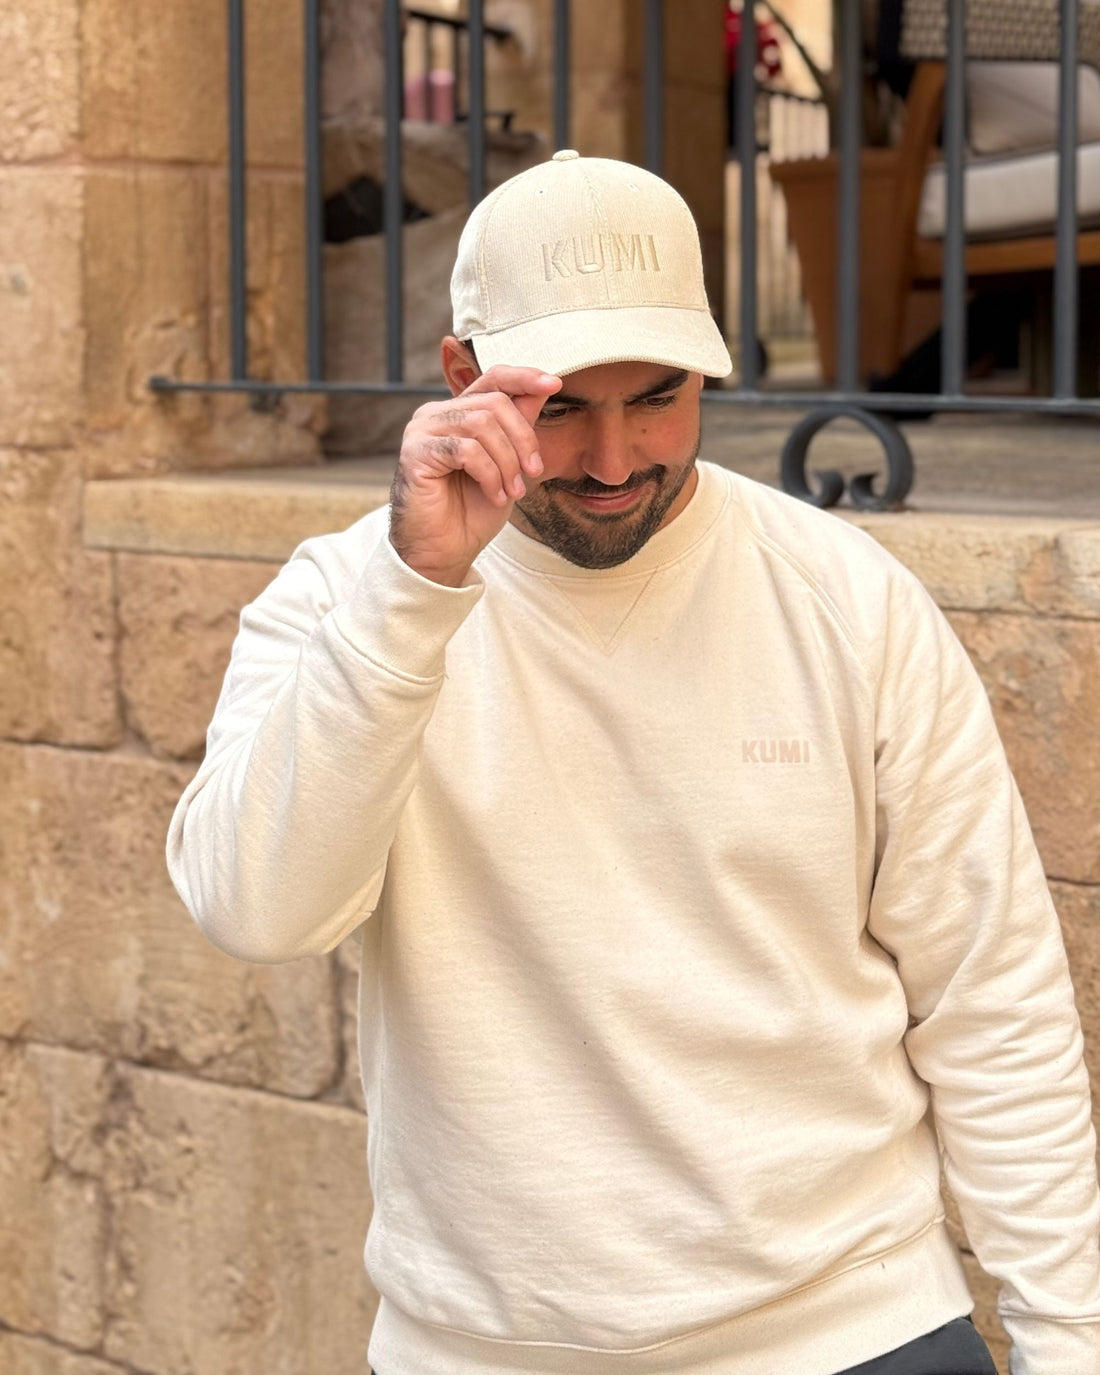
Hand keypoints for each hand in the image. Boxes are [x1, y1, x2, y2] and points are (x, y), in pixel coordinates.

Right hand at [388, 366, 562, 585]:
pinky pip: (466, 450)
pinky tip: (495, 496)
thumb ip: (519, 426)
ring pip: (482, 425)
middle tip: (534, 472)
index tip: (554, 384)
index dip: (524, 377)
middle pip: (494, 403)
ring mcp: (422, 431)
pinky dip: (490, 475)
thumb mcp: (508, 464)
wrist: (445, 551)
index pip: (492, 378)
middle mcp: (436, 414)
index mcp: (459, 413)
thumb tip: (544, 388)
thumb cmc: (473, 511)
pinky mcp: (414, 452)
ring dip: (507, 462)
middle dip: (523, 439)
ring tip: (513, 491)